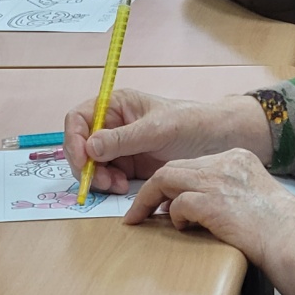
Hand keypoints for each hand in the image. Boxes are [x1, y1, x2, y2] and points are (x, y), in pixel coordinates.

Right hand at [63, 88, 271, 194]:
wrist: (220, 142)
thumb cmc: (192, 124)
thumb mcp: (157, 130)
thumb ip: (123, 139)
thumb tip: (90, 148)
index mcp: (115, 105)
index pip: (79, 118)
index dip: (73, 139)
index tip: (82, 160)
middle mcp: (113, 125)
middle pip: (80, 144)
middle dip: (86, 165)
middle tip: (102, 182)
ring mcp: (120, 147)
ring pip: (91, 164)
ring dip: (98, 178)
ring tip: (117, 186)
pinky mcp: (129, 166)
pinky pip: (106, 177)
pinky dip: (109, 185)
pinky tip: (124, 188)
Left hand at [122, 149, 294, 268]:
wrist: (293, 241)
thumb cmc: (279, 228)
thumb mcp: (253, 195)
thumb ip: (225, 191)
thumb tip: (191, 206)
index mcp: (237, 158)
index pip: (193, 162)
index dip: (174, 180)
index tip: (163, 198)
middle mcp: (225, 162)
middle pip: (175, 166)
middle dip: (153, 188)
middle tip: (140, 208)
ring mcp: (217, 180)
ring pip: (166, 178)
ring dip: (149, 200)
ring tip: (141, 217)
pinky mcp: (211, 202)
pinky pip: (178, 204)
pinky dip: (174, 216)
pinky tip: (182, 228)